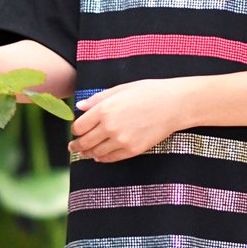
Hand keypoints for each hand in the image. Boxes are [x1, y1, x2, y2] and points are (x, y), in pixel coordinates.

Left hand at [69, 80, 186, 162]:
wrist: (174, 105)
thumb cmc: (148, 92)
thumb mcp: (120, 89)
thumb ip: (97, 99)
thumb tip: (80, 106)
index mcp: (104, 109)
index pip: (79, 127)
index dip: (75, 130)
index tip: (76, 131)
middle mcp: (110, 127)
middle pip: (84, 142)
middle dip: (76, 146)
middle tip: (73, 147)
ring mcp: (121, 140)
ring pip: (95, 153)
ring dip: (87, 154)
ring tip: (84, 153)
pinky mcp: (132, 150)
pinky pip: (111, 158)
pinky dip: (102, 158)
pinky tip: (99, 156)